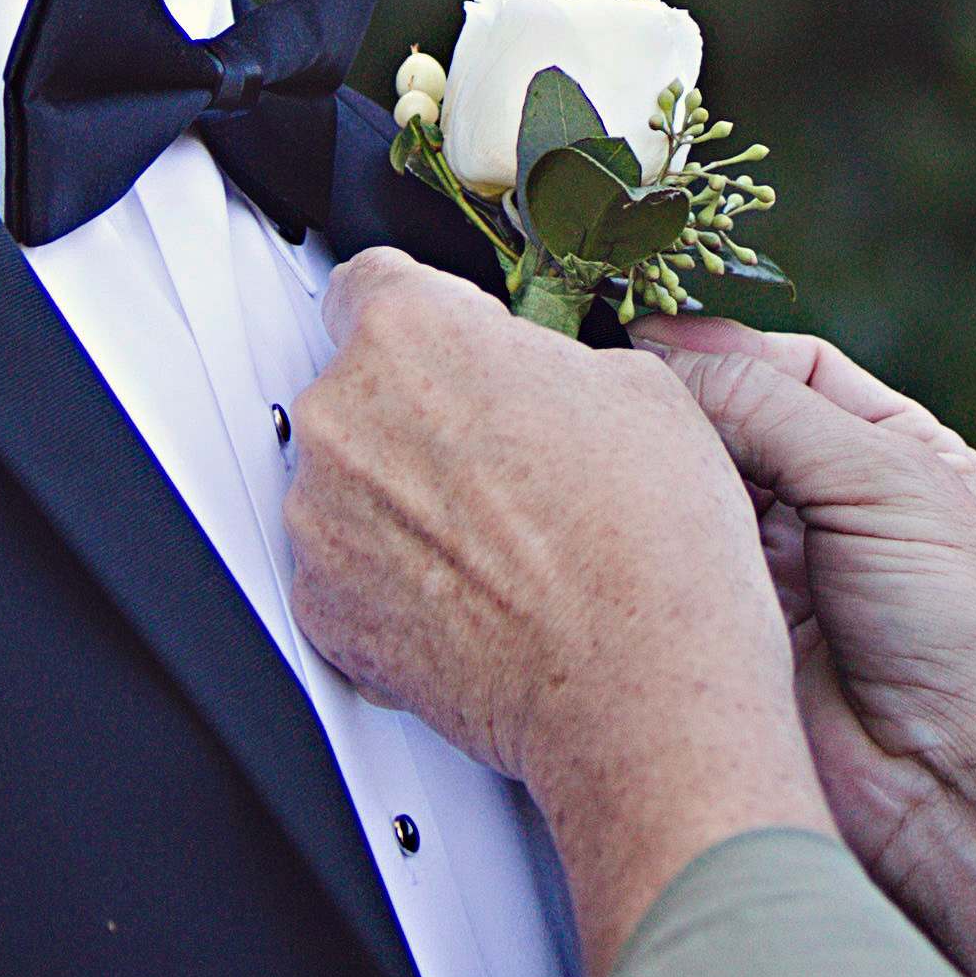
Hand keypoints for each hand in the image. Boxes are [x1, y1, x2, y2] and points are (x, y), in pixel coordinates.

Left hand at [285, 254, 824, 976]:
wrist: (643, 697)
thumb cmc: (653, 551)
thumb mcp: (640, 386)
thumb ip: (548, 355)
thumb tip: (533, 369)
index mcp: (413, 335)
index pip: (369, 279)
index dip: (429, 312)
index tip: (456, 339)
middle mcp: (344, 420)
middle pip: (362, 386)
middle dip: (425, 412)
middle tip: (511, 454)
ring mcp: (322, 523)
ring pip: (353, 480)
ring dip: (408, 495)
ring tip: (507, 534)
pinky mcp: (324, 613)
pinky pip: (349, 568)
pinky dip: (397, 576)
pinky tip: (479, 589)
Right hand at [640, 319, 975, 976]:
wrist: (967, 800)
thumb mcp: (889, 483)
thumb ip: (778, 410)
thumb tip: (672, 355)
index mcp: (898, 456)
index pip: (790, 372)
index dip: (719, 352)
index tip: (644, 335)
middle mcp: (832, 513)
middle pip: (727, 430)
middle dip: (671, 408)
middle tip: (602, 386)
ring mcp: (777, 582)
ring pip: (687, 499)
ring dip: (648, 474)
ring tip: (598, 445)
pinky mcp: (729, 644)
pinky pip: (665, 574)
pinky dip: (632, 545)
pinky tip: (600, 520)